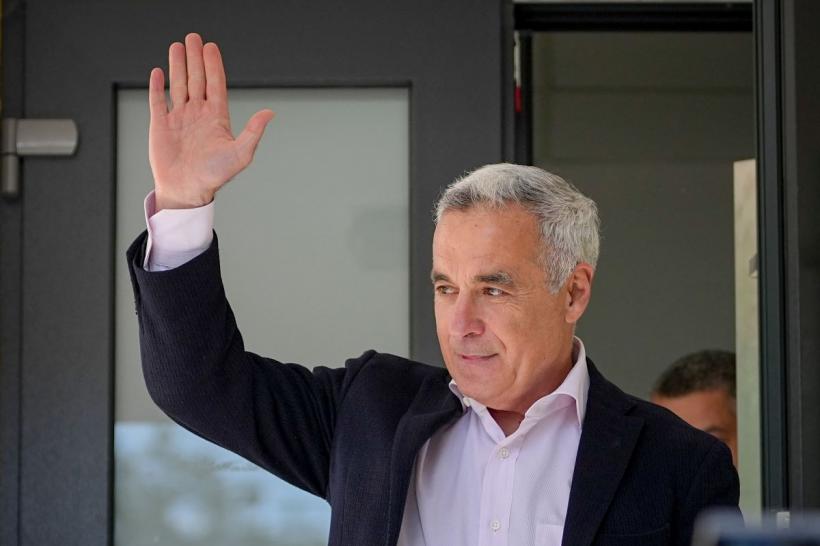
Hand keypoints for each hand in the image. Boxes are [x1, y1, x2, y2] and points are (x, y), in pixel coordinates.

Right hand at [148, 33, 273, 209]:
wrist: (187, 191)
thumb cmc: (214, 176)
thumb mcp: (240, 154)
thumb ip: (253, 132)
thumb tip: (270, 113)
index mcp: (216, 118)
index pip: (215, 84)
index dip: (214, 66)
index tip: (211, 47)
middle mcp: (198, 114)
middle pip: (197, 79)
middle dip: (195, 58)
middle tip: (194, 37)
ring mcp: (179, 118)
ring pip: (178, 85)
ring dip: (178, 65)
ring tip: (177, 46)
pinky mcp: (160, 125)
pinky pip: (157, 101)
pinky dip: (157, 86)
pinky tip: (158, 71)